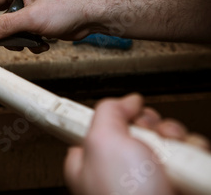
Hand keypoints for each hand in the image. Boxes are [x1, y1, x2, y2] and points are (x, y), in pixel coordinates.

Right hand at [0, 0, 95, 42]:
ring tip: (32, 41)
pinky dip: (31, 42)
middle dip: (4, 32)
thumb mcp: (32, 17)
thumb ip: (6, 25)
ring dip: (20, 40)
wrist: (91, 16)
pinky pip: (24, 35)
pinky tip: (43, 42)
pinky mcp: (37, 22)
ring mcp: (30, 9)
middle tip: (0, 41)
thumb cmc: (67, 7)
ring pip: (11, 29)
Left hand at [64, 94, 208, 194]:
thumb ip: (109, 111)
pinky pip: (190, 160)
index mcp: (92, 159)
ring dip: (178, 142)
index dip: (123, 115)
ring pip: (170, 144)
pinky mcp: (176, 187)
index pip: (107, 125)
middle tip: (155, 138)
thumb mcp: (103, 141)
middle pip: (142, 131)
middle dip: (156, 127)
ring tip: (174, 156)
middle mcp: (121, 171)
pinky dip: (194, 157)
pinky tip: (190, 166)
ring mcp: (150, 181)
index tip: (134, 113)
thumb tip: (127, 100)